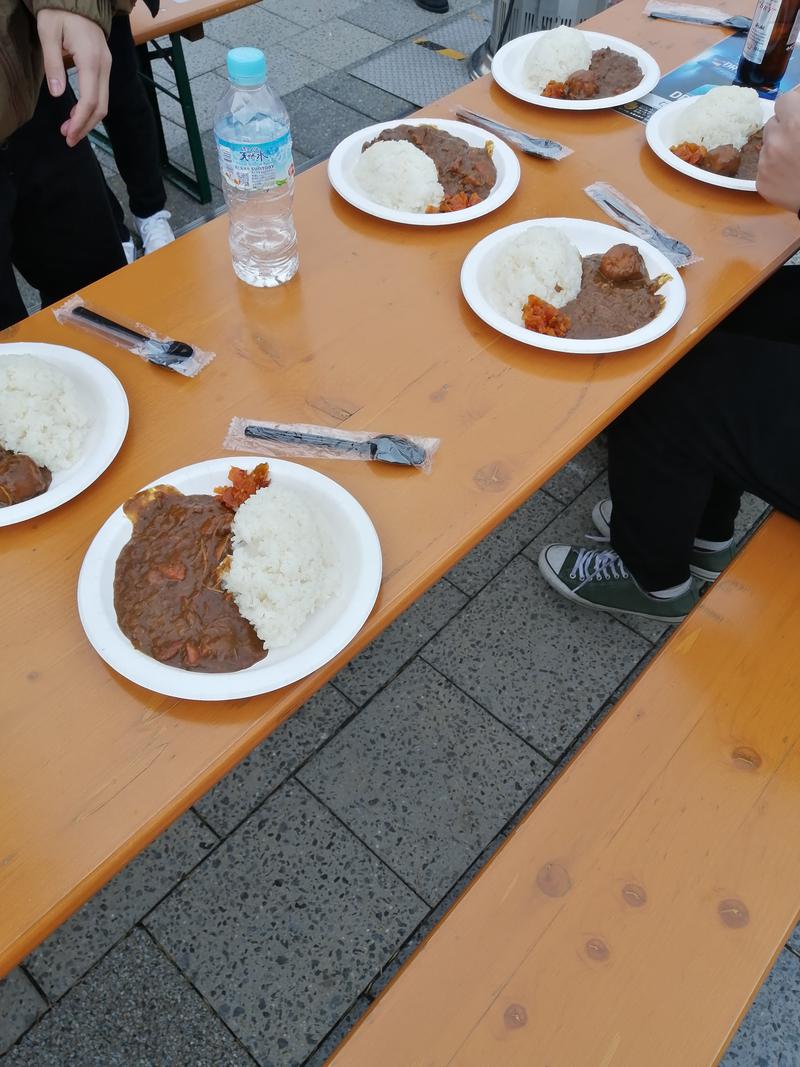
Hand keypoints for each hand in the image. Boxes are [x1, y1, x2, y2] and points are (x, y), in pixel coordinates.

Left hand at [36, 9, 110, 146]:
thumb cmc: (59, 12)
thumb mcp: (48, 32)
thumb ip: (53, 63)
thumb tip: (59, 95)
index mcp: (91, 60)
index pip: (90, 100)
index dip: (80, 122)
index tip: (67, 135)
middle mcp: (104, 66)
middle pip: (101, 107)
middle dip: (85, 126)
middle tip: (68, 138)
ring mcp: (107, 67)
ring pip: (104, 103)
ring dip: (89, 120)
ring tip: (70, 129)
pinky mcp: (105, 66)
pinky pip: (102, 93)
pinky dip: (91, 108)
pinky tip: (78, 114)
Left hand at [757, 88, 799, 212]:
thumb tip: (798, 96)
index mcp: (796, 124)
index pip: (785, 100)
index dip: (794, 103)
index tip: (798, 107)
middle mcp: (776, 141)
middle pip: (773, 123)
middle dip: (785, 125)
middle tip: (798, 135)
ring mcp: (765, 163)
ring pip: (767, 145)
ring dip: (779, 146)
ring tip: (796, 156)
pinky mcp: (761, 182)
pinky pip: (764, 166)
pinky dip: (775, 166)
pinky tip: (791, 172)